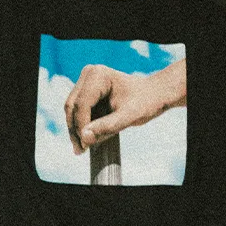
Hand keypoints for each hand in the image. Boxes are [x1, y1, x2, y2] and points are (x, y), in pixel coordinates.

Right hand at [65, 61, 186, 151]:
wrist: (154, 95)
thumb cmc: (146, 102)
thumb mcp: (129, 116)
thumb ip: (107, 126)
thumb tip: (84, 137)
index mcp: (98, 75)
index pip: (81, 104)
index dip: (80, 126)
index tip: (85, 146)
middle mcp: (89, 74)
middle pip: (72, 106)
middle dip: (75, 130)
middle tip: (80, 151)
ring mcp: (86, 82)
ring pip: (72, 110)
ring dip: (75, 129)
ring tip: (83, 149)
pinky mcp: (86, 91)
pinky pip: (77, 111)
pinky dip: (80, 125)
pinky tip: (86, 139)